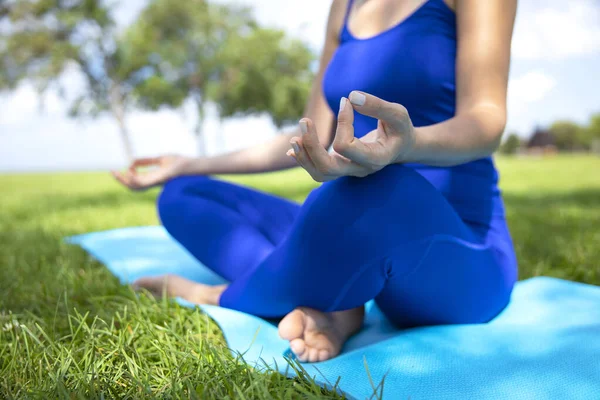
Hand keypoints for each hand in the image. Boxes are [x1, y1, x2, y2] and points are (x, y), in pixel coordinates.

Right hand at [111, 155, 191, 190]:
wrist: (192, 165)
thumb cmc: (179, 162)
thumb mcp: (160, 159)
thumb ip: (147, 161)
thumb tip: (131, 162)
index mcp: (153, 178)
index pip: (136, 180)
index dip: (126, 176)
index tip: (122, 168)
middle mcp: (153, 183)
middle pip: (133, 186)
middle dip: (121, 180)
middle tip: (112, 171)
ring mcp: (156, 183)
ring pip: (136, 187)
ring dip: (125, 181)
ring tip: (117, 172)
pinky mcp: (160, 180)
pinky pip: (145, 184)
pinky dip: (135, 179)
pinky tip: (129, 173)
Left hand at [287, 91, 415, 181]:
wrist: (401, 146)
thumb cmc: (400, 129)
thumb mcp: (397, 114)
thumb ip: (377, 106)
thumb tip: (351, 96)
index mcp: (375, 159)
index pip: (346, 146)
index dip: (342, 123)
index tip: (346, 102)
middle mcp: (360, 169)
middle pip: (327, 168)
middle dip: (312, 146)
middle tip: (304, 121)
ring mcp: (349, 171)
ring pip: (320, 174)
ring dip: (304, 156)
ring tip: (295, 137)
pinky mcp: (341, 167)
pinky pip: (318, 170)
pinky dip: (304, 159)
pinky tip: (293, 146)